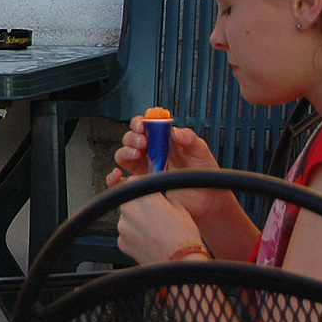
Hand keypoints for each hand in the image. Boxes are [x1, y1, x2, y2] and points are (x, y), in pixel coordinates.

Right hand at [107, 117, 224, 221]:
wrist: (207, 199)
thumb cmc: (203, 174)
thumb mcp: (200, 150)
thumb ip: (189, 137)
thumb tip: (174, 131)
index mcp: (162, 141)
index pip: (144, 126)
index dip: (140, 122)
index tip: (144, 124)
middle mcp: (150, 153)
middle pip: (130, 138)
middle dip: (133, 137)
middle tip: (143, 141)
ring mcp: (144, 169)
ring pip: (123, 155)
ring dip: (125, 151)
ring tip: (137, 154)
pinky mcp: (140, 185)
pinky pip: (120, 181)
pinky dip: (114, 176)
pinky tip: (119, 174)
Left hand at [117, 190, 203, 264]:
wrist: (180, 263)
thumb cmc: (183, 237)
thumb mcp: (180, 209)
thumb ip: (166, 198)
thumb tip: (163, 196)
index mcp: (143, 197)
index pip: (133, 182)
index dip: (140, 185)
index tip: (147, 190)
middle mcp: (129, 210)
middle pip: (128, 201)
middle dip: (138, 205)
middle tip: (153, 213)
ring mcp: (123, 227)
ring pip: (127, 218)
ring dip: (137, 221)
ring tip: (155, 232)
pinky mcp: (121, 242)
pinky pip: (126, 234)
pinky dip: (135, 236)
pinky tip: (150, 242)